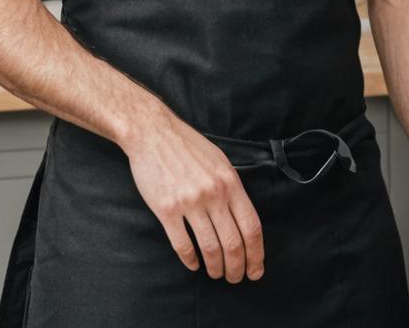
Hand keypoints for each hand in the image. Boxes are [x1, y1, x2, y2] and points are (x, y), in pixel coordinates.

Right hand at [122, 106, 264, 283]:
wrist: (152, 132)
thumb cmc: (187, 146)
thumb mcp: (219, 161)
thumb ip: (232, 187)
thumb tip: (243, 219)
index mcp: (230, 182)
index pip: (252, 227)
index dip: (256, 254)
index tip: (256, 270)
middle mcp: (213, 193)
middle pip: (233, 243)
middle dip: (237, 268)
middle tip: (235, 277)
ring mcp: (189, 202)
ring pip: (210, 249)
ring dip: (215, 268)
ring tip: (216, 273)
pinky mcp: (166, 209)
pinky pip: (183, 245)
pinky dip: (190, 261)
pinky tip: (193, 264)